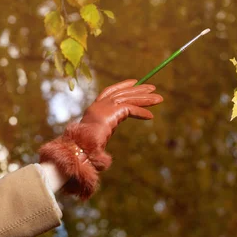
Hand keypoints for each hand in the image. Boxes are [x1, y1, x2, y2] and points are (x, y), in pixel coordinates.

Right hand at [39, 79, 162, 198]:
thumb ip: (102, 139)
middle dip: (137, 90)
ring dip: (144, 98)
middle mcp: (98, 106)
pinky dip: (141, 112)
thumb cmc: (82, 151)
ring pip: (128, 98)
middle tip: (152, 87)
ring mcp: (104, 108)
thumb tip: (105, 153)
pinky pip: (130, 109)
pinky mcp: (111, 113)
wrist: (78, 151)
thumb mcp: (94, 141)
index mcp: (93, 110)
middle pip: (121, 93)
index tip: (135, 83)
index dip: (122, 86)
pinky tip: (150, 116)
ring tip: (159, 99)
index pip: (109, 92)